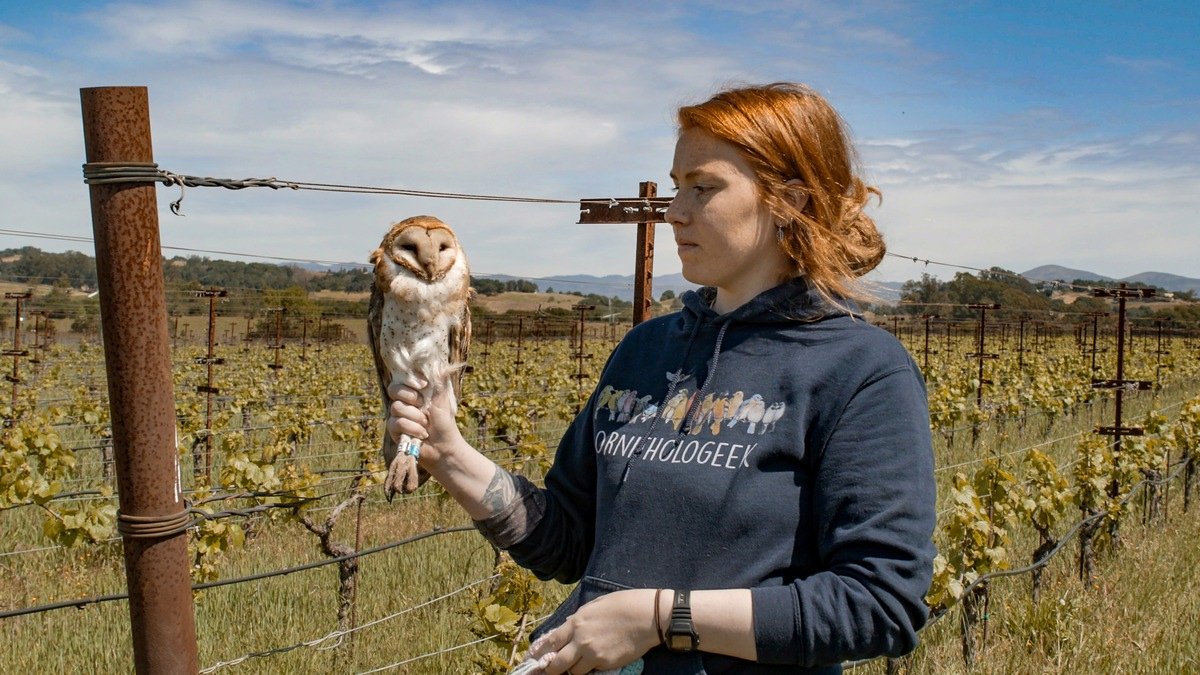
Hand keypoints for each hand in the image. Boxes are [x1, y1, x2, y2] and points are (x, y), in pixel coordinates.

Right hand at [386, 378, 463, 464]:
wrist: (444, 448)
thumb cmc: (445, 424)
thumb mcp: (443, 401)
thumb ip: (439, 383)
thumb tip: (440, 364)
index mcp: (415, 393)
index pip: (403, 379)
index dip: (410, 380)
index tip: (423, 385)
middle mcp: (404, 402)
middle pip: (394, 389)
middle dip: (410, 396)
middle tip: (423, 404)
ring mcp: (397, 416)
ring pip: (397, 407)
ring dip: (416, 417)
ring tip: (426, 425)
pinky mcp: (394, 430)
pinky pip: (396, 422)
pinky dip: (412, 428)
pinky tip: (422, 434)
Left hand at [529, 588, 658, 674]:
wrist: (646, 616)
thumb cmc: (624, 605)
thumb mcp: (595, 606)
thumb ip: (579, 619)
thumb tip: (568, 626)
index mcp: (576, 622)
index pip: (551, 642)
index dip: (540, 653)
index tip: (534, 659)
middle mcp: (580, 639)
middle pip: (556, 664)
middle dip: (551, 669)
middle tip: (551, 670)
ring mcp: (592, 653)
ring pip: (574, 671)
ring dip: (575, 669)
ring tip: (581, 663)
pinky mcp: (605, 663)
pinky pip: (592, 671)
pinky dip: (591, 669)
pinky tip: (597, 661)